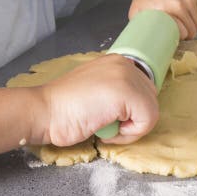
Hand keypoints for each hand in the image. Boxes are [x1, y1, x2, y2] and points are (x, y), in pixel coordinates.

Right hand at [37, 54, 158, 145]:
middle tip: (108, 125)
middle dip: (133, 119)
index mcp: (117, 61)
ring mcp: (126, 76)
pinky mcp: (127, 92)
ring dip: (131, 129)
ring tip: (106, 128)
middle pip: (151, 100)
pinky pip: (147, 120)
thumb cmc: (64, 108)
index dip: (131, 110)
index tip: (110, 116)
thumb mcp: (96, 90)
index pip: (144, 89)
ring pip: (152, 111)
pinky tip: (107, 130)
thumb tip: (136, 108)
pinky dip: (129, 134)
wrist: (45, 111)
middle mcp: (124, 63)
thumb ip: (116, 91)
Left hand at [127, 0, 196, 39]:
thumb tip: (145, 42)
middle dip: (188, 34)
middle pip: (193, 28)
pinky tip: (189, 16)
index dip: (180, 38)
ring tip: (185, 26)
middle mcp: (181, 3)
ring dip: (194, 25)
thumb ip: (141, 28)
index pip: (184, 33)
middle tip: (180, 33)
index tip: (176, 38)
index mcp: (168, 10)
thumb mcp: (136, 12)